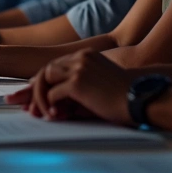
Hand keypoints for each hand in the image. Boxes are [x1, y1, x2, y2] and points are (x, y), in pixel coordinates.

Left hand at [14, 50, 131, 124]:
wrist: (141, 98)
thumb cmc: (124, 97)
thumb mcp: (99, 86)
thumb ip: (78, 90)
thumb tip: (55, 107)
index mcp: (87, 55)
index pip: (56, 65)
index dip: (45, 82)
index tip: (37, 97)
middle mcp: (81, 58)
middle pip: (46, 69)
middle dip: (35, 89)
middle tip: (30, 108)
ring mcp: (78, 68)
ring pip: (44, 78)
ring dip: (39, 97)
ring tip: (42, 114)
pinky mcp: (77, 82)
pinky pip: (52, 93)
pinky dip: (49, 106)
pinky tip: (54, 116)